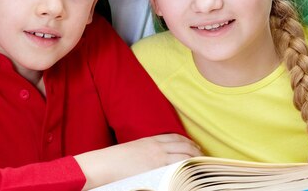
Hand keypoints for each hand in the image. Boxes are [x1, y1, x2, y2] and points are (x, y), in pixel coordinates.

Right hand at [74, 133, 201, 189]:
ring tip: (200, 163)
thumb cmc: (116, 160)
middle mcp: (156, 147)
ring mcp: (157, 158)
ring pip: (184, 156)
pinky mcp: (156, 169)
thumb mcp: (133, 149)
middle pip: (183, 146)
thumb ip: (147, 150)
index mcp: (150, 140)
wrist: (105, 164)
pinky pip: (177, 166)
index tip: (194, 146)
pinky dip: (186, 167)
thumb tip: (156, 158)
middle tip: (202, 155)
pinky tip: (191, 170)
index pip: (175, 138)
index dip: (187, 141)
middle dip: (195, 150)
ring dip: (194, 159)